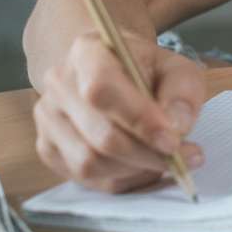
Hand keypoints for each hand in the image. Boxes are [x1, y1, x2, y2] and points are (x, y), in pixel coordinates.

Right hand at [33, 30, 207, 191]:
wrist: (113, 72)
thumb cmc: (146, 69)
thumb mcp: (175, 67)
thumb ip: (182, 91)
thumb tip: (177, 127)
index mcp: (87, 52)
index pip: (102, 89)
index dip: (139, 120)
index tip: (173, 140)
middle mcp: (58, 84)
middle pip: (98, 135)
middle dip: (146, 154)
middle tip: (183, 159)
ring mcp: (48, 119)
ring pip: (89, 163)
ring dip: (135, 170)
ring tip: (166, 162)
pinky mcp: (48, 149)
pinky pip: (85, 179)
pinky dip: (121, 180)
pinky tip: (143, 167)